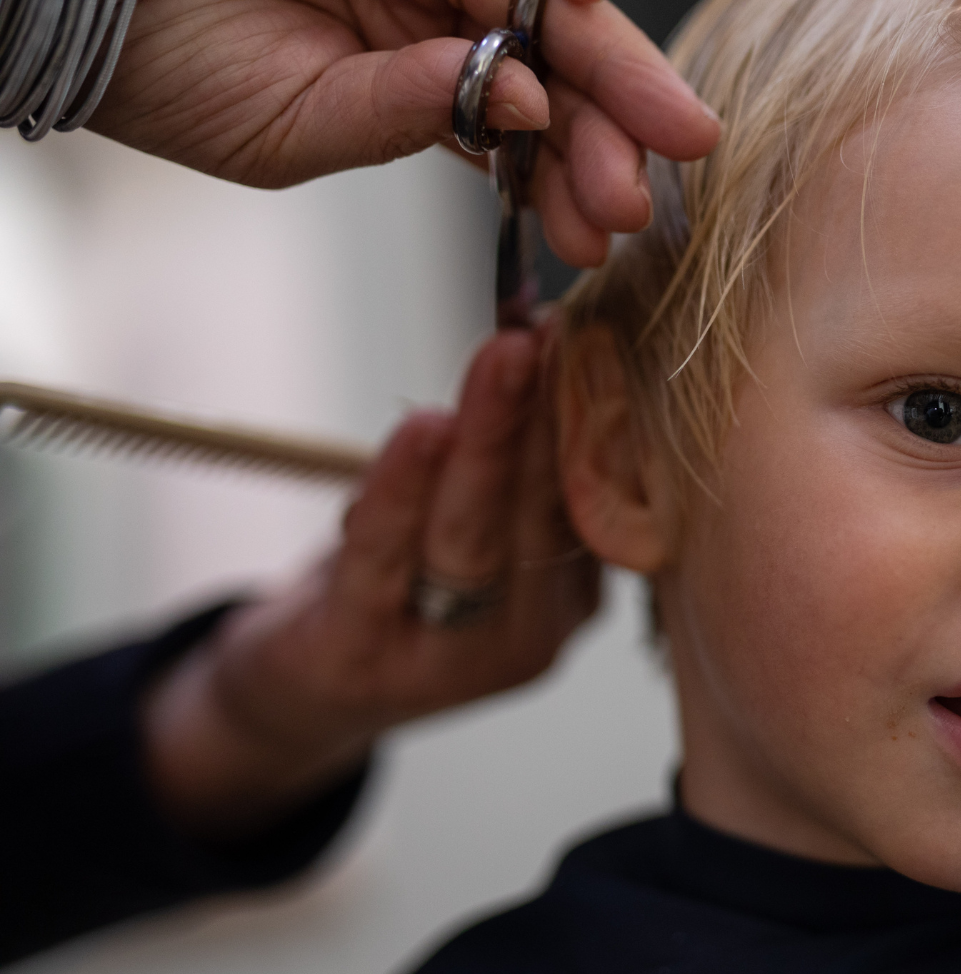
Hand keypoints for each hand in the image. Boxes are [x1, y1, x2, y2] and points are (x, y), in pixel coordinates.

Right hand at [89, 0, 717, 266]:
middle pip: (562, 55)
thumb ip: (400, 118)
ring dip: (608, 41)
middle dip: (619, 117)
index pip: (526, 127)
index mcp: (419, 75)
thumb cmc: (158, 63)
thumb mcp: (288, 129)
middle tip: (661, 168)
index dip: (570, 173)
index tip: (602, 231)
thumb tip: (510, 100)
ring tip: (649, 110)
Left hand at [142, 331, 600, 841]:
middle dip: (550, 412)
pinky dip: (402, 486)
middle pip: (544, 513)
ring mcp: (450, 660)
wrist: (300, 695)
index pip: (596, 501)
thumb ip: (515, 458)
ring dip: (491, 438)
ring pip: (473, 535)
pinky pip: (383, 557)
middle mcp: (529, 637)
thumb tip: (544, 329)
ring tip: (506, 359)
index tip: (596, 333)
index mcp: (571, 600)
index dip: (597, 415)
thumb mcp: (472, 526)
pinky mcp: (362, 658)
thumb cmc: (397, 586)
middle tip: (558, 334)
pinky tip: (423, 427)